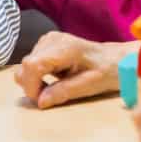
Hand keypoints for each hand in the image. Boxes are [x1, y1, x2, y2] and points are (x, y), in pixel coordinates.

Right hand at [15, 31, 135, 108]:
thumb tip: (40, 102)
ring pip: (25, 65)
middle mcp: (52, 40)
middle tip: (50, 96)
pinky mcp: (45, 43)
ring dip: (34, 81)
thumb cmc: (106, 72)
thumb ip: (63, 92)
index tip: (41, 99)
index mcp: (65, 48)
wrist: (115, 59)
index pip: (32, 65)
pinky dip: (37, 75)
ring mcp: (47, 39)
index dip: (31, 86)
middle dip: (31, 86)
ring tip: (55, 86)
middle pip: (25, 65)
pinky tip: (54, 77)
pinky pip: (30, 63)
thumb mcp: (88, 86)